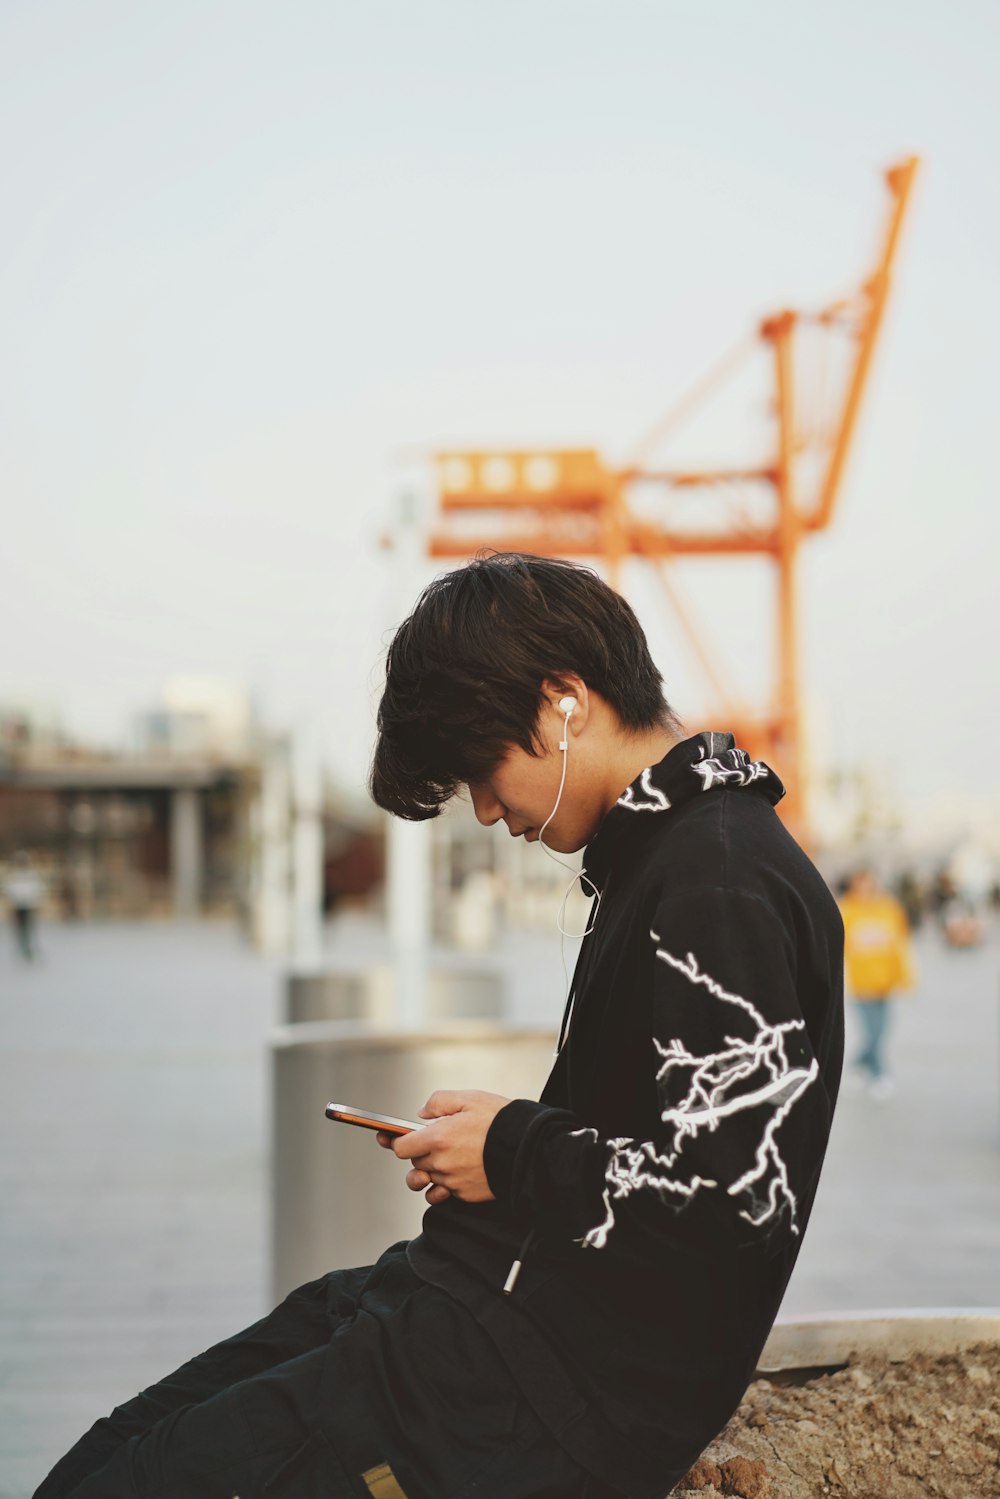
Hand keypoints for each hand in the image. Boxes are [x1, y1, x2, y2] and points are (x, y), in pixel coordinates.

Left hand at [377, 1089, 509, 1204]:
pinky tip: (452, 1175)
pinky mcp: (465, 1195)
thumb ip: (439, 1102)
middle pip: (414, 1162)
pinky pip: (444, 1194)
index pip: (400, 1147)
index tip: (387, 1137)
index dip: (394, 1141)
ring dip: (429, 1171)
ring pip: (428, 1180)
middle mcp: (441, 1163)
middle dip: (419, 1151)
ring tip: (439, 1162)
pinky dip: (444, 1187)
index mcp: (437, 1138)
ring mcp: (452, 1181)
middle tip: (435, 1140)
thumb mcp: (469, 1098)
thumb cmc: (500, 1120)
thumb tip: (422, 1113)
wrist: (528, 1148)